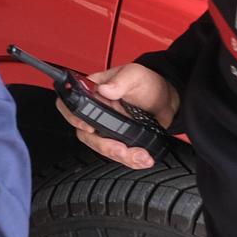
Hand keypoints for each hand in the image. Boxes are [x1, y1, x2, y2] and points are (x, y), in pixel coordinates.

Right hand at [57, 62, 179, 170]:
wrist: (165, 100)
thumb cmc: (146, 82)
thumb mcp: (134, 75)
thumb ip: (120, 81)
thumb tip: (105, 89)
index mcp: (93, 91)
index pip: (71, 104)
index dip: (73, 117)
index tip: (88, 127)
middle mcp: (96, 110)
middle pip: (85, 133)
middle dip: (103, 145)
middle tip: (121, 149)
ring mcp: (106, 126)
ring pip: (101, 147)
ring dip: (120, 156)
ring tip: (140, 156)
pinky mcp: (118, 139)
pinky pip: (117, 154)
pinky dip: (130, 160)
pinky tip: (142, 158)